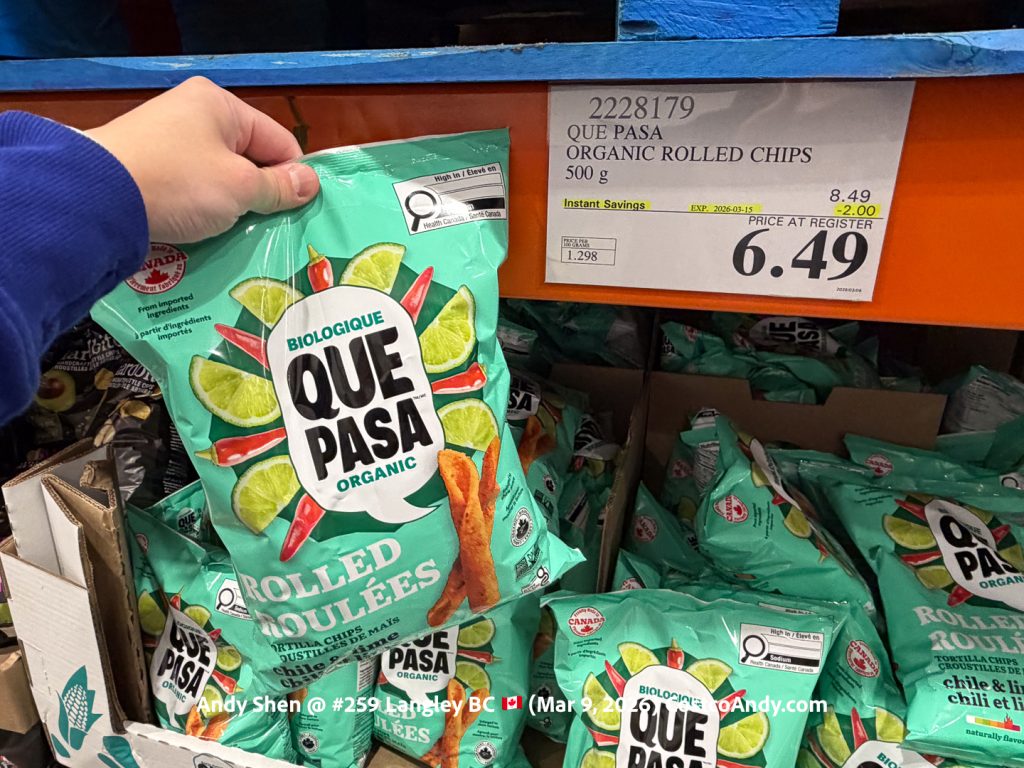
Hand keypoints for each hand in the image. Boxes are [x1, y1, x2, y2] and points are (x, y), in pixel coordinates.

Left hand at [86, 77, 319, 243]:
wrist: (95, 199)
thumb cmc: (179, 183)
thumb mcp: (240, 187)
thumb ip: (279, 187)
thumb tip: (311, 183)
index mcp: (220, 106)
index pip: (278, 141)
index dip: (293, 178)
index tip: (298, 213)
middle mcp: (192, 116)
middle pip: (248, 162)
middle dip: (260, 198)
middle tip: (271, 232)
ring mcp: (165, 143)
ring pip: (218, 182)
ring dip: (231, 211)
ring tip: (238, 240)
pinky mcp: (145, 171)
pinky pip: (189, 193)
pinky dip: (201, 215)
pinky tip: (205, 238)